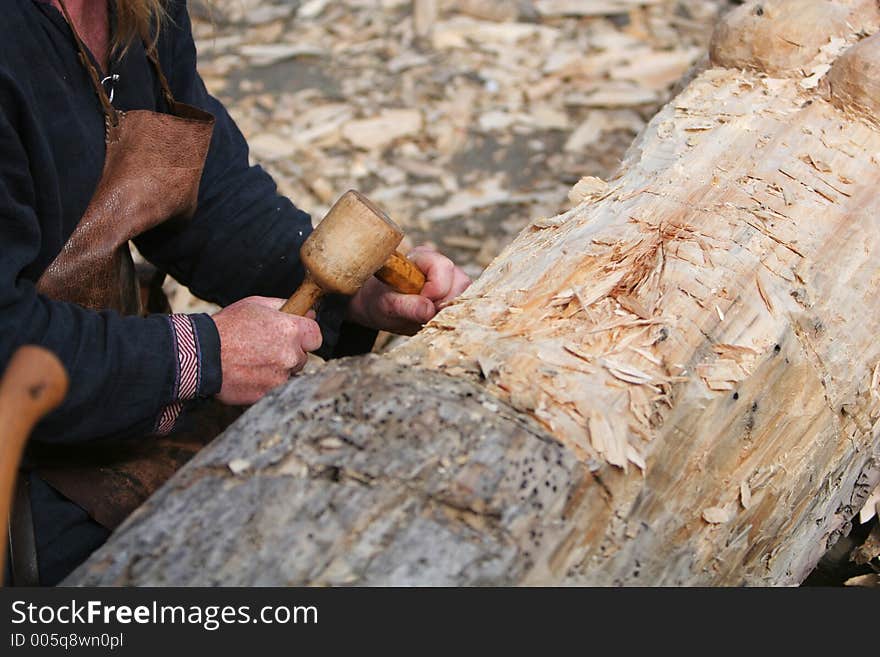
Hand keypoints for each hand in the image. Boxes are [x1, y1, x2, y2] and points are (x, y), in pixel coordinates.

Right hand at [212, 296, 321, 404]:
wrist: (201, 355)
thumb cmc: (227, 327)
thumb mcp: (255, 305)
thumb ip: (285, 306)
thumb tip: (308, 311)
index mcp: (291, 330)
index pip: (316, 336)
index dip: (305, 336)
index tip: (295, 336)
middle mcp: (290, 355)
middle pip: (302, 356)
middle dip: (289, 353)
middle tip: (264, 347)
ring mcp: (280, 377)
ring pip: (288, 373)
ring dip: (277, 369)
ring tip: (253, 361)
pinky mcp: (268, 394)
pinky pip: (274, 388)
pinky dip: (265, 383)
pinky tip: (249, 373)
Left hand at [347, 245, 470, 334]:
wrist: (378, 309)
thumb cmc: (379, 301)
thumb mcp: (385, 305)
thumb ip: (406, 306)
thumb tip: (428, 310)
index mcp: (421, 257)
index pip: (443, 268)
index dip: (435, 291)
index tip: (419, 305)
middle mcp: (440, 265)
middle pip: (461, 281)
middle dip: (444, 303)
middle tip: (424, 314)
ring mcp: (451, 280)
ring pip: (466, 294)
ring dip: (449, 310)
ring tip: (427, 317)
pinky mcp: (455, 294)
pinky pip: (465, 305)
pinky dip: (453, 315)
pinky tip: (436, 319)